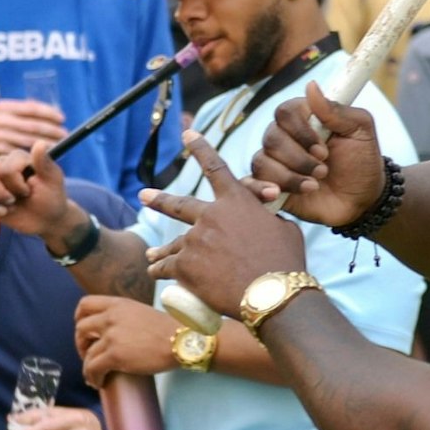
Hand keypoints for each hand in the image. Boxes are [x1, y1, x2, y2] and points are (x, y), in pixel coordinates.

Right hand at [0, 99, 68, 158]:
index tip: (62, 118)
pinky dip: (31, 154)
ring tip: (58, 145)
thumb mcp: (1, 112)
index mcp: (4, 106)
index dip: (49, 113)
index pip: (32, 108)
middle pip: (32, 125)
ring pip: (28, 140)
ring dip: (46, 143)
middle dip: (52, 130)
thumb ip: (22, 110)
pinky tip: (41, 156)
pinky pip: (17, 153)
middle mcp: (0, 120)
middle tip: (65, 134)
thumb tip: (50, 110)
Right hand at [0, 141, 85, 250]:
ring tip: (8, 207)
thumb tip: (40, 143)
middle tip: (16, 200)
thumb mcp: (52, 180)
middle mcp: (2, 163)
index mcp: (18, 157)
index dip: (16, 185)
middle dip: (1, 193)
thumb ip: (44, 162)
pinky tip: (1, 211)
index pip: (6, 168)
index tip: (30, 191)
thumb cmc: (51, 197)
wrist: (45, 217)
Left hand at [76, 296, 183, 386]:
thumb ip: (125, 317)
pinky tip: (99, 382)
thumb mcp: (142, 313)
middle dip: (81, 344)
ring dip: (88, 366)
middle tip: (89, 355)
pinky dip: (93, 378)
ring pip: (86, 353)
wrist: (182, 341)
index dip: (79, 318)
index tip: (86, 331)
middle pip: (81, 329)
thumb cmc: (168, 330)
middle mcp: (111, 317)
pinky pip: (92, 368)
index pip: (85, 304)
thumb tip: (115, 332)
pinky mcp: (115, 355)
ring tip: (95, 375)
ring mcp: (112, 336)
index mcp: (119, 304)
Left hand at [141, 131, 309, 318]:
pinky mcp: (185, 266)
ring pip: (172, 244)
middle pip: (178, 205)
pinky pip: (166, 267)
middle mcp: (210, 216)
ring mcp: (195, 241)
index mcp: (236, 201)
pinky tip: (154, 273)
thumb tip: (265, 221)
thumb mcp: (285, 229)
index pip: (215, 167)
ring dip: (161, 250)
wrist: (273, 294)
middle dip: (159, 199)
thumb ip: (268, 220)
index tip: (187, 134)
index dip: (200, 148)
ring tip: (150, 255)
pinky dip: (160, 271)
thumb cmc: (286, 261)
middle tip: (143, 195)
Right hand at [247, 81, 388, 228]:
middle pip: (271, 138)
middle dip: (299, 158)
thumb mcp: (360, 131)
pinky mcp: (269, 186)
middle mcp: (284, 137)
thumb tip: (311, 85)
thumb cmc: (362, 160)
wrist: (362, 199)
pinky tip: (277, 194)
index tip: (323, 150)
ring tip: (314, 185)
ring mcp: (275, 162)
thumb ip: (337, 110)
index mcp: (304, 118)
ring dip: (291, 177)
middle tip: (324, 170)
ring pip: (262, 162)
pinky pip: (249, 184)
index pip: (285, 112)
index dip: (301, 132)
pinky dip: (259, 189)